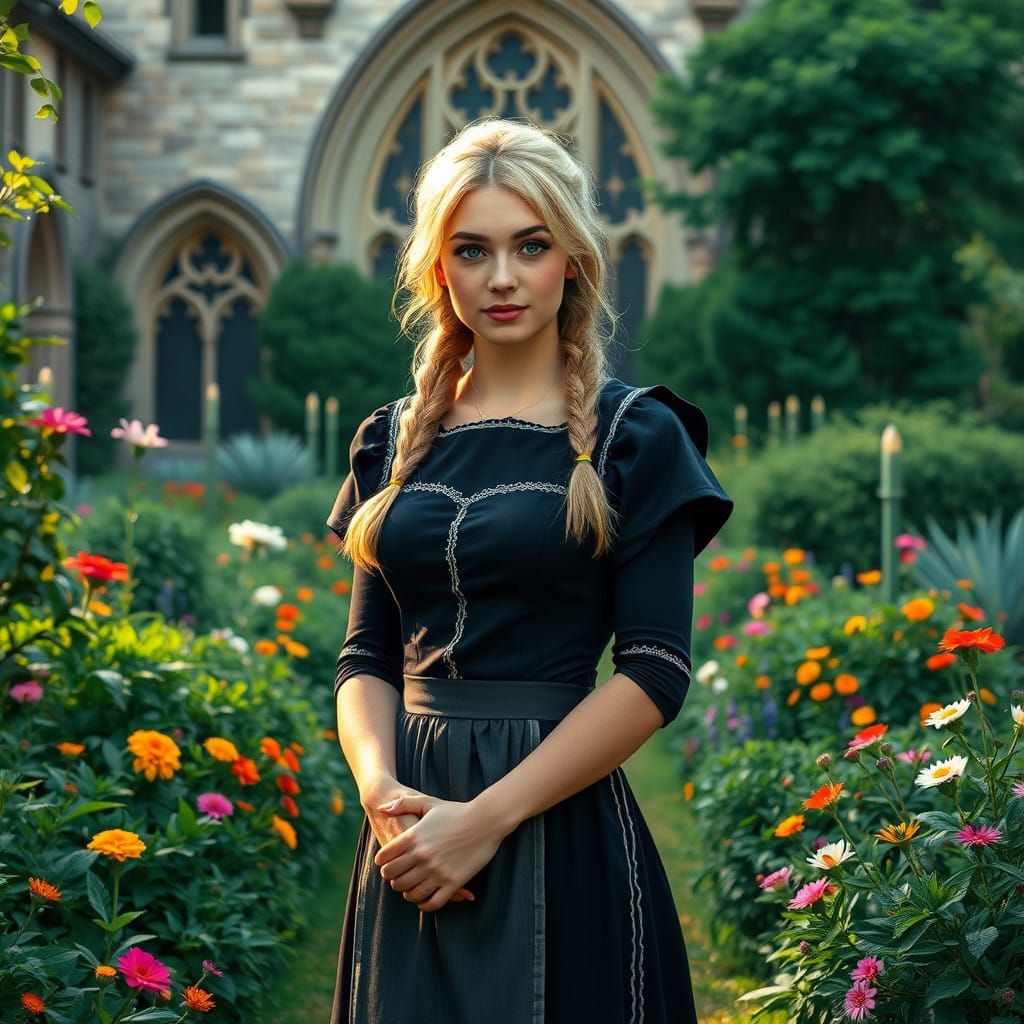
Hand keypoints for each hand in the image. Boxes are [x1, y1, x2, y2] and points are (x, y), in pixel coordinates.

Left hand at [374, 793, 502, 912]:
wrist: (486, 820)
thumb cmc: (456, 810)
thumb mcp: (427, 802)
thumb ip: (402, 804)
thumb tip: (380, 809)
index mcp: (413, 837)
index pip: (384, 858)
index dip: (383, 862)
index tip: (388, 862)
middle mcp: (422, 856)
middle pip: (393, 878)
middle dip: (393, 878)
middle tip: (398, 876)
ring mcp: (437, 871)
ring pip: (410, 892)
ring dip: (407, 892)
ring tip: (410, 888)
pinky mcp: (452, 882)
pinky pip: (432, 903)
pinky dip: (424, 904)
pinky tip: (424, 899)